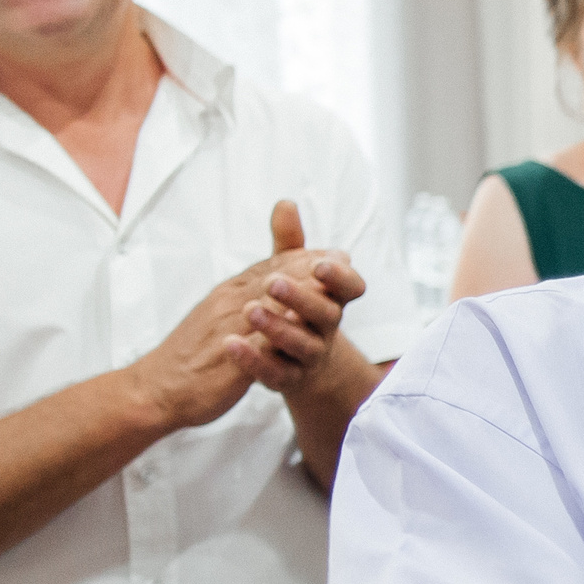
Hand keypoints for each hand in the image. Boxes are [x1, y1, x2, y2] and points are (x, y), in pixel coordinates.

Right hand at [134, 204, 352, 428]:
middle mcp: (227, 305)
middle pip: (272, 279)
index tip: (334, 254)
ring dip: (298, 293)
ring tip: (328, 286)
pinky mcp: (228, 362)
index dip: (302, 259)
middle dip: (308, 268)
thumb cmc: (192, 354)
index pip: (269, 268)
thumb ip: (247, 297)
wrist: (156, 388)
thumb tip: (273, 286)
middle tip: (342, 261)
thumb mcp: (219, 317)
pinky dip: (279, 332)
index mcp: (228, 294)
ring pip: (266, 305)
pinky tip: (302, 330)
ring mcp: (226, 330)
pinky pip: (255, 345)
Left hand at [224, 202, 367, 400]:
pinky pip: (276, 373)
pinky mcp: (288, 380)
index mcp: (333, 299)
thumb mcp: (293, 275)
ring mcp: (310, 356)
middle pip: (326, 315)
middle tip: (272, 282)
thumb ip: (290, 243)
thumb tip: (285, 204)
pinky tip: (230, 343)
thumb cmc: (298, 310)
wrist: (298, 362)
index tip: (320, 264)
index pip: (352, 287)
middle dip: (301, 298)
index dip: (340, 276)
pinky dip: (254, 360)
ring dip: (277, 328)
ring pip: (302, 345)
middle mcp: (326, 328)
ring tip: (249, 310)